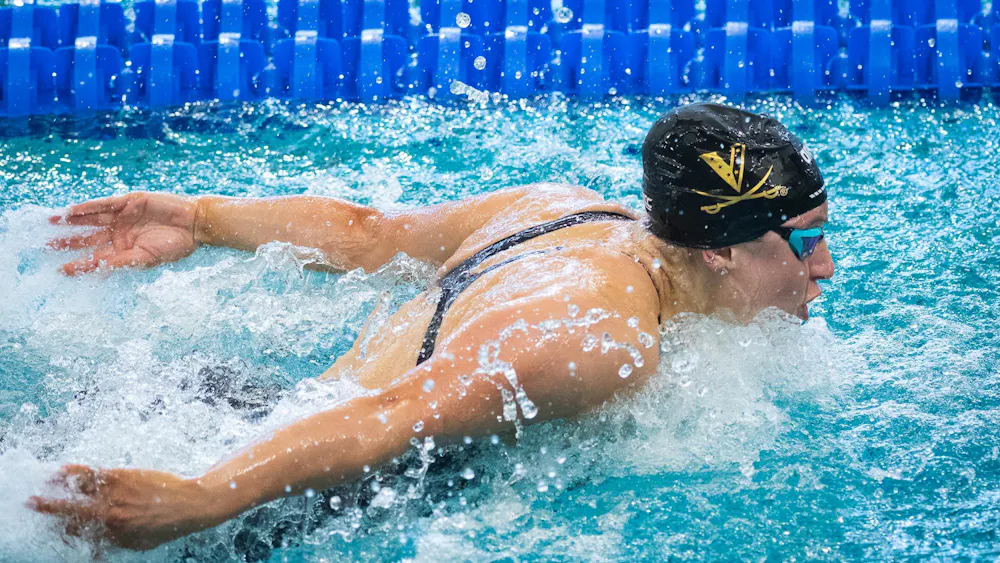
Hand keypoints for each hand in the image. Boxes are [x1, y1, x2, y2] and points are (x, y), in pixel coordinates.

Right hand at [27, 464, 220, 550]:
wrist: (189, 504)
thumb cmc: (165, 526)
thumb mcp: (138, 543)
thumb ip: (113, 543)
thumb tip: (96, 548)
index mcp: (111, 533)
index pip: (77, 532)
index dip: (63, 528)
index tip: (56, 524)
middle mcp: (108, 514)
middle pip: (70, 511)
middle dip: (48, 508)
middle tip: (30, 503)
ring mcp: (114, 494)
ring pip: (78, 488)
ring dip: (58, 485)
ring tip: (45, 482)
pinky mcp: (122, 476)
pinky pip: (92, 473)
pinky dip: (75, 471)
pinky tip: (63, 469)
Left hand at [48, 192, 199, 275]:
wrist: (194, 224)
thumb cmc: (174, 246)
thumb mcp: (145, 259)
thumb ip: (119, 262)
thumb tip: (95, 270)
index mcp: (124, 251)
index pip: (95, 258)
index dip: (77, 263)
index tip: (59, 269)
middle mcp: (120, 234)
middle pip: (88, 238)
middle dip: (68, 241)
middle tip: (46, 244)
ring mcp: (123, 217)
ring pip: (91, 219)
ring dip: (72, 221)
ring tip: (51, 221)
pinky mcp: (128, 202)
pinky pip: (103, 205)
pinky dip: (87, 208)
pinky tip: (72, 211)